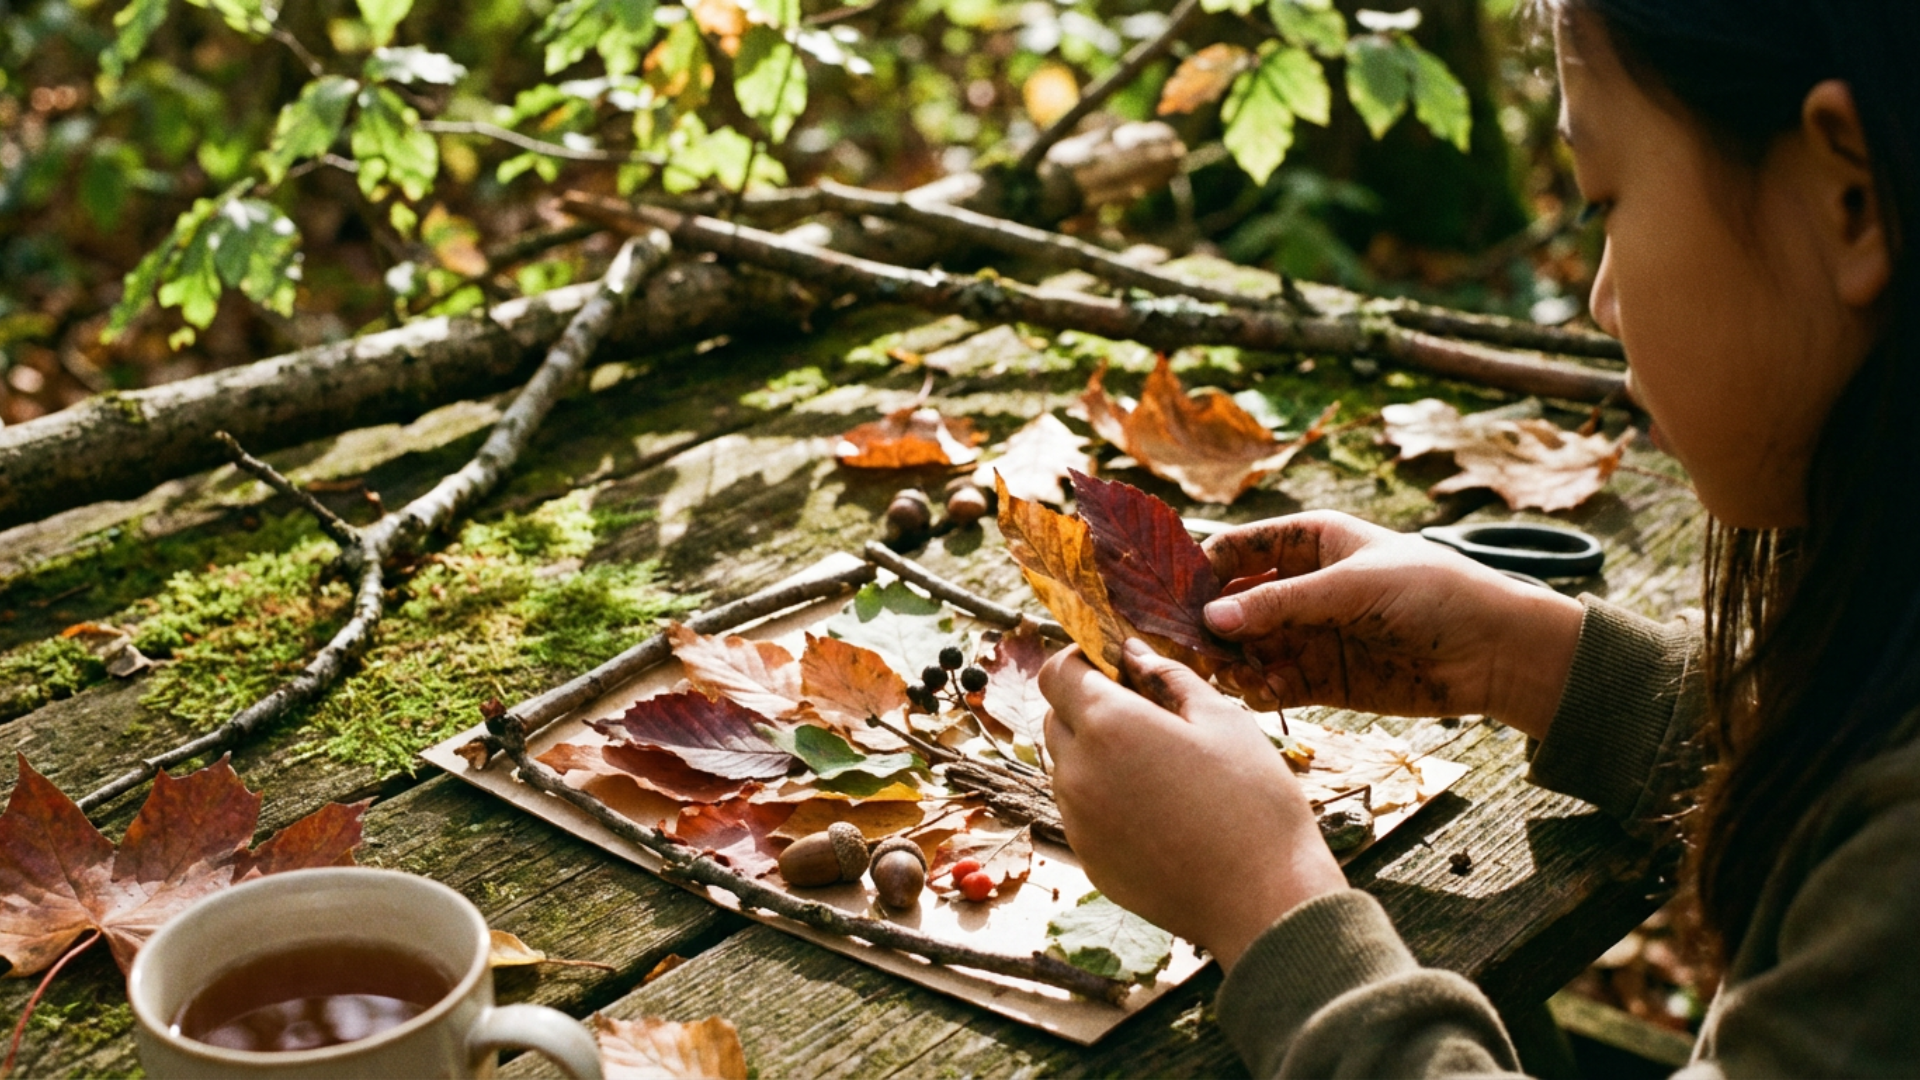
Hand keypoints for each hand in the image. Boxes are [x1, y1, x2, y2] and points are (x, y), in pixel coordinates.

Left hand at [1040, 639, 1346, 970]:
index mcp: (1109, 725)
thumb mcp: (1223, 720)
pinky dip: (1103, 795)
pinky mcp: (1087, 857)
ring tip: (1157, 765)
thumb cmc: (1254, 803)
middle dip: (1089, 704)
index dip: (1081, 659)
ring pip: (1066, 765)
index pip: (1058, 672)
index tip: (1115, 664)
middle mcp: (1078, 771)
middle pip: (1055, 717)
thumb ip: (1169, 677)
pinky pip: (1080, 809)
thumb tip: (1134, 653)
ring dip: (1095, 751)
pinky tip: (1156, 807)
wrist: (1263, 901)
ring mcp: (1077, 820)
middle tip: (1145, 712)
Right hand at [1201, 511, 1583, 738]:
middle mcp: (1299, 587)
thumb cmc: (1434, 593)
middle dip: (1208, 629)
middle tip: (1191, 653)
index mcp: (1307, 542)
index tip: (1170, 602)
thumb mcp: (1353, 587)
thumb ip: (1281, 604)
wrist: (1496, 651)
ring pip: (1245, 650)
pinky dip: (1260, 691)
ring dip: (1233, 666)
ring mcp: (1308, 634)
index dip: (1199, 573)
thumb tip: (1210, 621)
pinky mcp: (1321, 678)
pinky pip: (1271, 684)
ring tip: (1236, 679)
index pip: (1234, 551)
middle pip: (1230, 606)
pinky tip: (1266, 694)